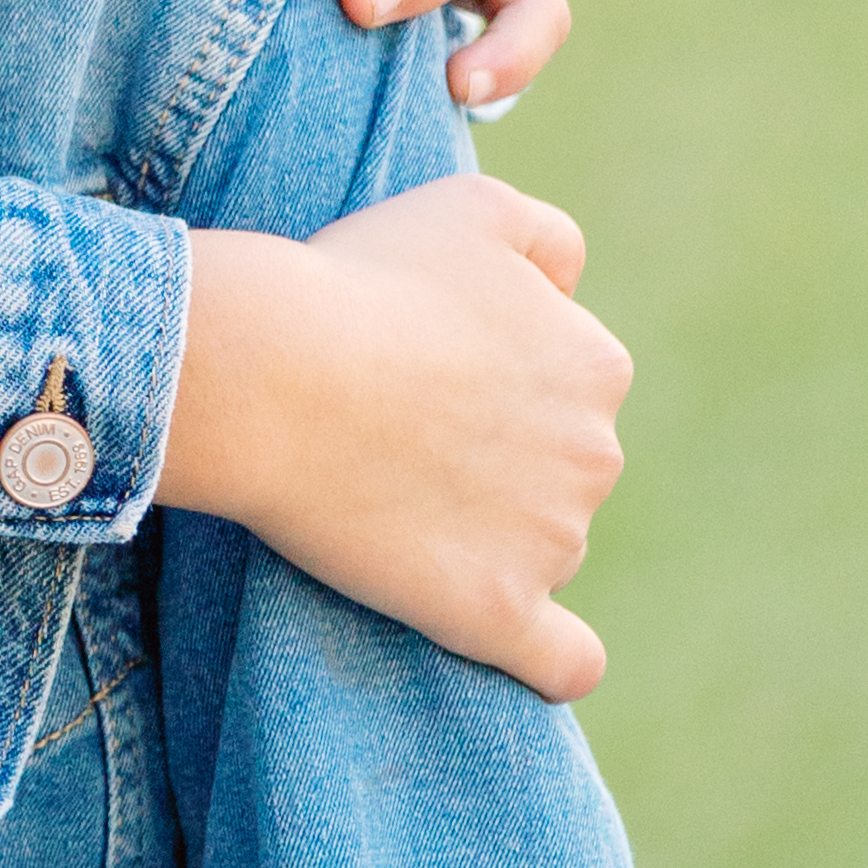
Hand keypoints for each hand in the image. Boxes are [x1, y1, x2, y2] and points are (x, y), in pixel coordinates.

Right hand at [158, 172, 626, 691]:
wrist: (272, 373)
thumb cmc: (358, 281)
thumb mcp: (472, 205)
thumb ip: (548, 238)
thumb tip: (569, 289)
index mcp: (595, 364)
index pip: (569, 390)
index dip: (494, 386)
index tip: (420, 377)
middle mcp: (594, 455)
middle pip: (557, 474)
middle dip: (495, 461)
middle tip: (393, 438)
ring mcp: (552, 541)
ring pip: (541, 551)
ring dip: (485, 536)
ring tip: (389, 504)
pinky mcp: (497, 612)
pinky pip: (563, 662)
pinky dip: (554, 660)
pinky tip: (522, 642)